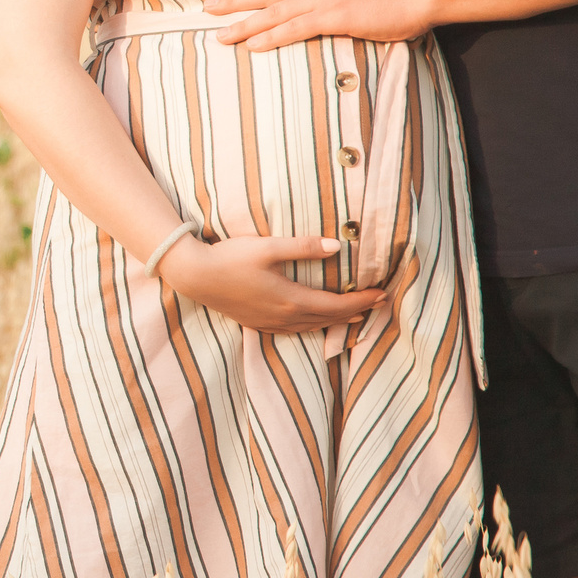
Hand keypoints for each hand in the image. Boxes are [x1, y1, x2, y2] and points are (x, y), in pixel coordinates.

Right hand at [158, 232, 384, 334]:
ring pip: (313, 327)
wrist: (195, 276)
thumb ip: (303, 247)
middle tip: (379, 304)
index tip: (382, 294)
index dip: (363, 301)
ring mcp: (270, 323)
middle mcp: (285, 316)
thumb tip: (336, 247)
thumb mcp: (268, 247)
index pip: (338, 305)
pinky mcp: (258, 323)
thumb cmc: (230, 258)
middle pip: (329, 319)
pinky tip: (314, 321)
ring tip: (355, 316)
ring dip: (336, 322)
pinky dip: (314, 326)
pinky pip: (295, 330)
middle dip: (357, 312)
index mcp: (291, 299)